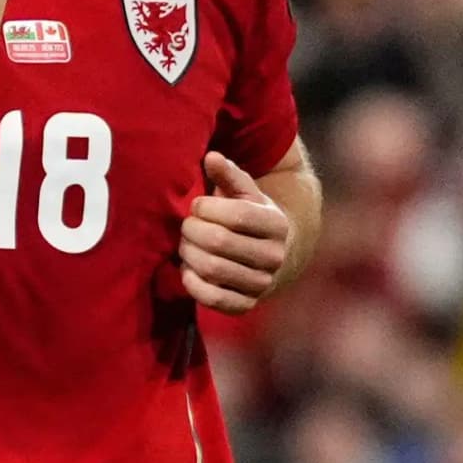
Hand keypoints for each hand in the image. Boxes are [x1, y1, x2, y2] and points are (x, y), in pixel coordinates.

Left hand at [180, 153, 290, 312]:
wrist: (270, 256)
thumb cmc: (249, 217)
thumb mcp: (244, 193)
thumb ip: (228, 174)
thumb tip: (211, 157)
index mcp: (276, 224)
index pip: (236, 215)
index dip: (206, 209)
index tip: (197, 206)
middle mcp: (274, 256)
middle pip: (219, 242)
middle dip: (192, 232)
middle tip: (185, 227)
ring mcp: (262, 283)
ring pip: (213, 269)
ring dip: (189, 255)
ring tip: (185, 245)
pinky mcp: (246, 305)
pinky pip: (213, 299)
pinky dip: (192, 284)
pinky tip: (188, 269)